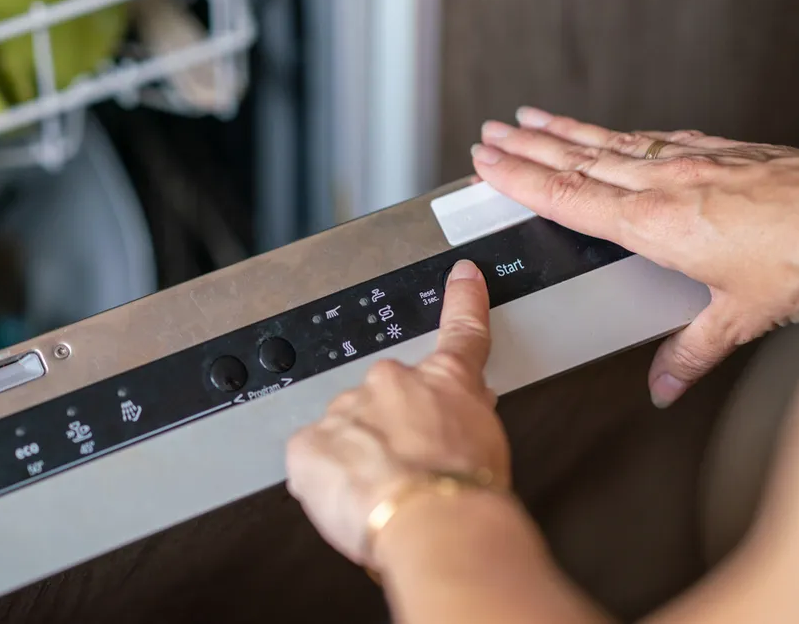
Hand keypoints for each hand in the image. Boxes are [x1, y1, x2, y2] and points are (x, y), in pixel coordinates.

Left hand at [285, 260, 509, 566]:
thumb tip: (460, 421)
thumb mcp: (490, 446)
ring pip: (346, 432)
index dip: (463, 300)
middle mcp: (390, 383)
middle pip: (386, 398)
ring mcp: (346, 409)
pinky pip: (313, 461)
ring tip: (384, 497)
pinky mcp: (309, 444)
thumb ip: (466, 421)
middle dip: (392, 429)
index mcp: (443, 380)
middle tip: (410, 472)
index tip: (462, 276)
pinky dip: (327, 482)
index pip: (460, 332)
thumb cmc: (466, 493)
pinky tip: (351, 501)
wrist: (432, 521)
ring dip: (359, 458)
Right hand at [471, 107, 798, 406]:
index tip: (487, 163)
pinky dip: (620, 133)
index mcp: (656, 224)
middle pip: (578, 159)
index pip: (569, 196)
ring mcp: (693, 161)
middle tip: (491, 132)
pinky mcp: (721, 151)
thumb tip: (665, 383)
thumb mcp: (743, 317)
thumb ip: (693, 350)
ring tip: (532, 117)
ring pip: (611, 142)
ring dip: (564, 130)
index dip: (521, 179)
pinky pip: (652, 138)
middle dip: (527, 145)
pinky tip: (615, 132)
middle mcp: (667, 184)